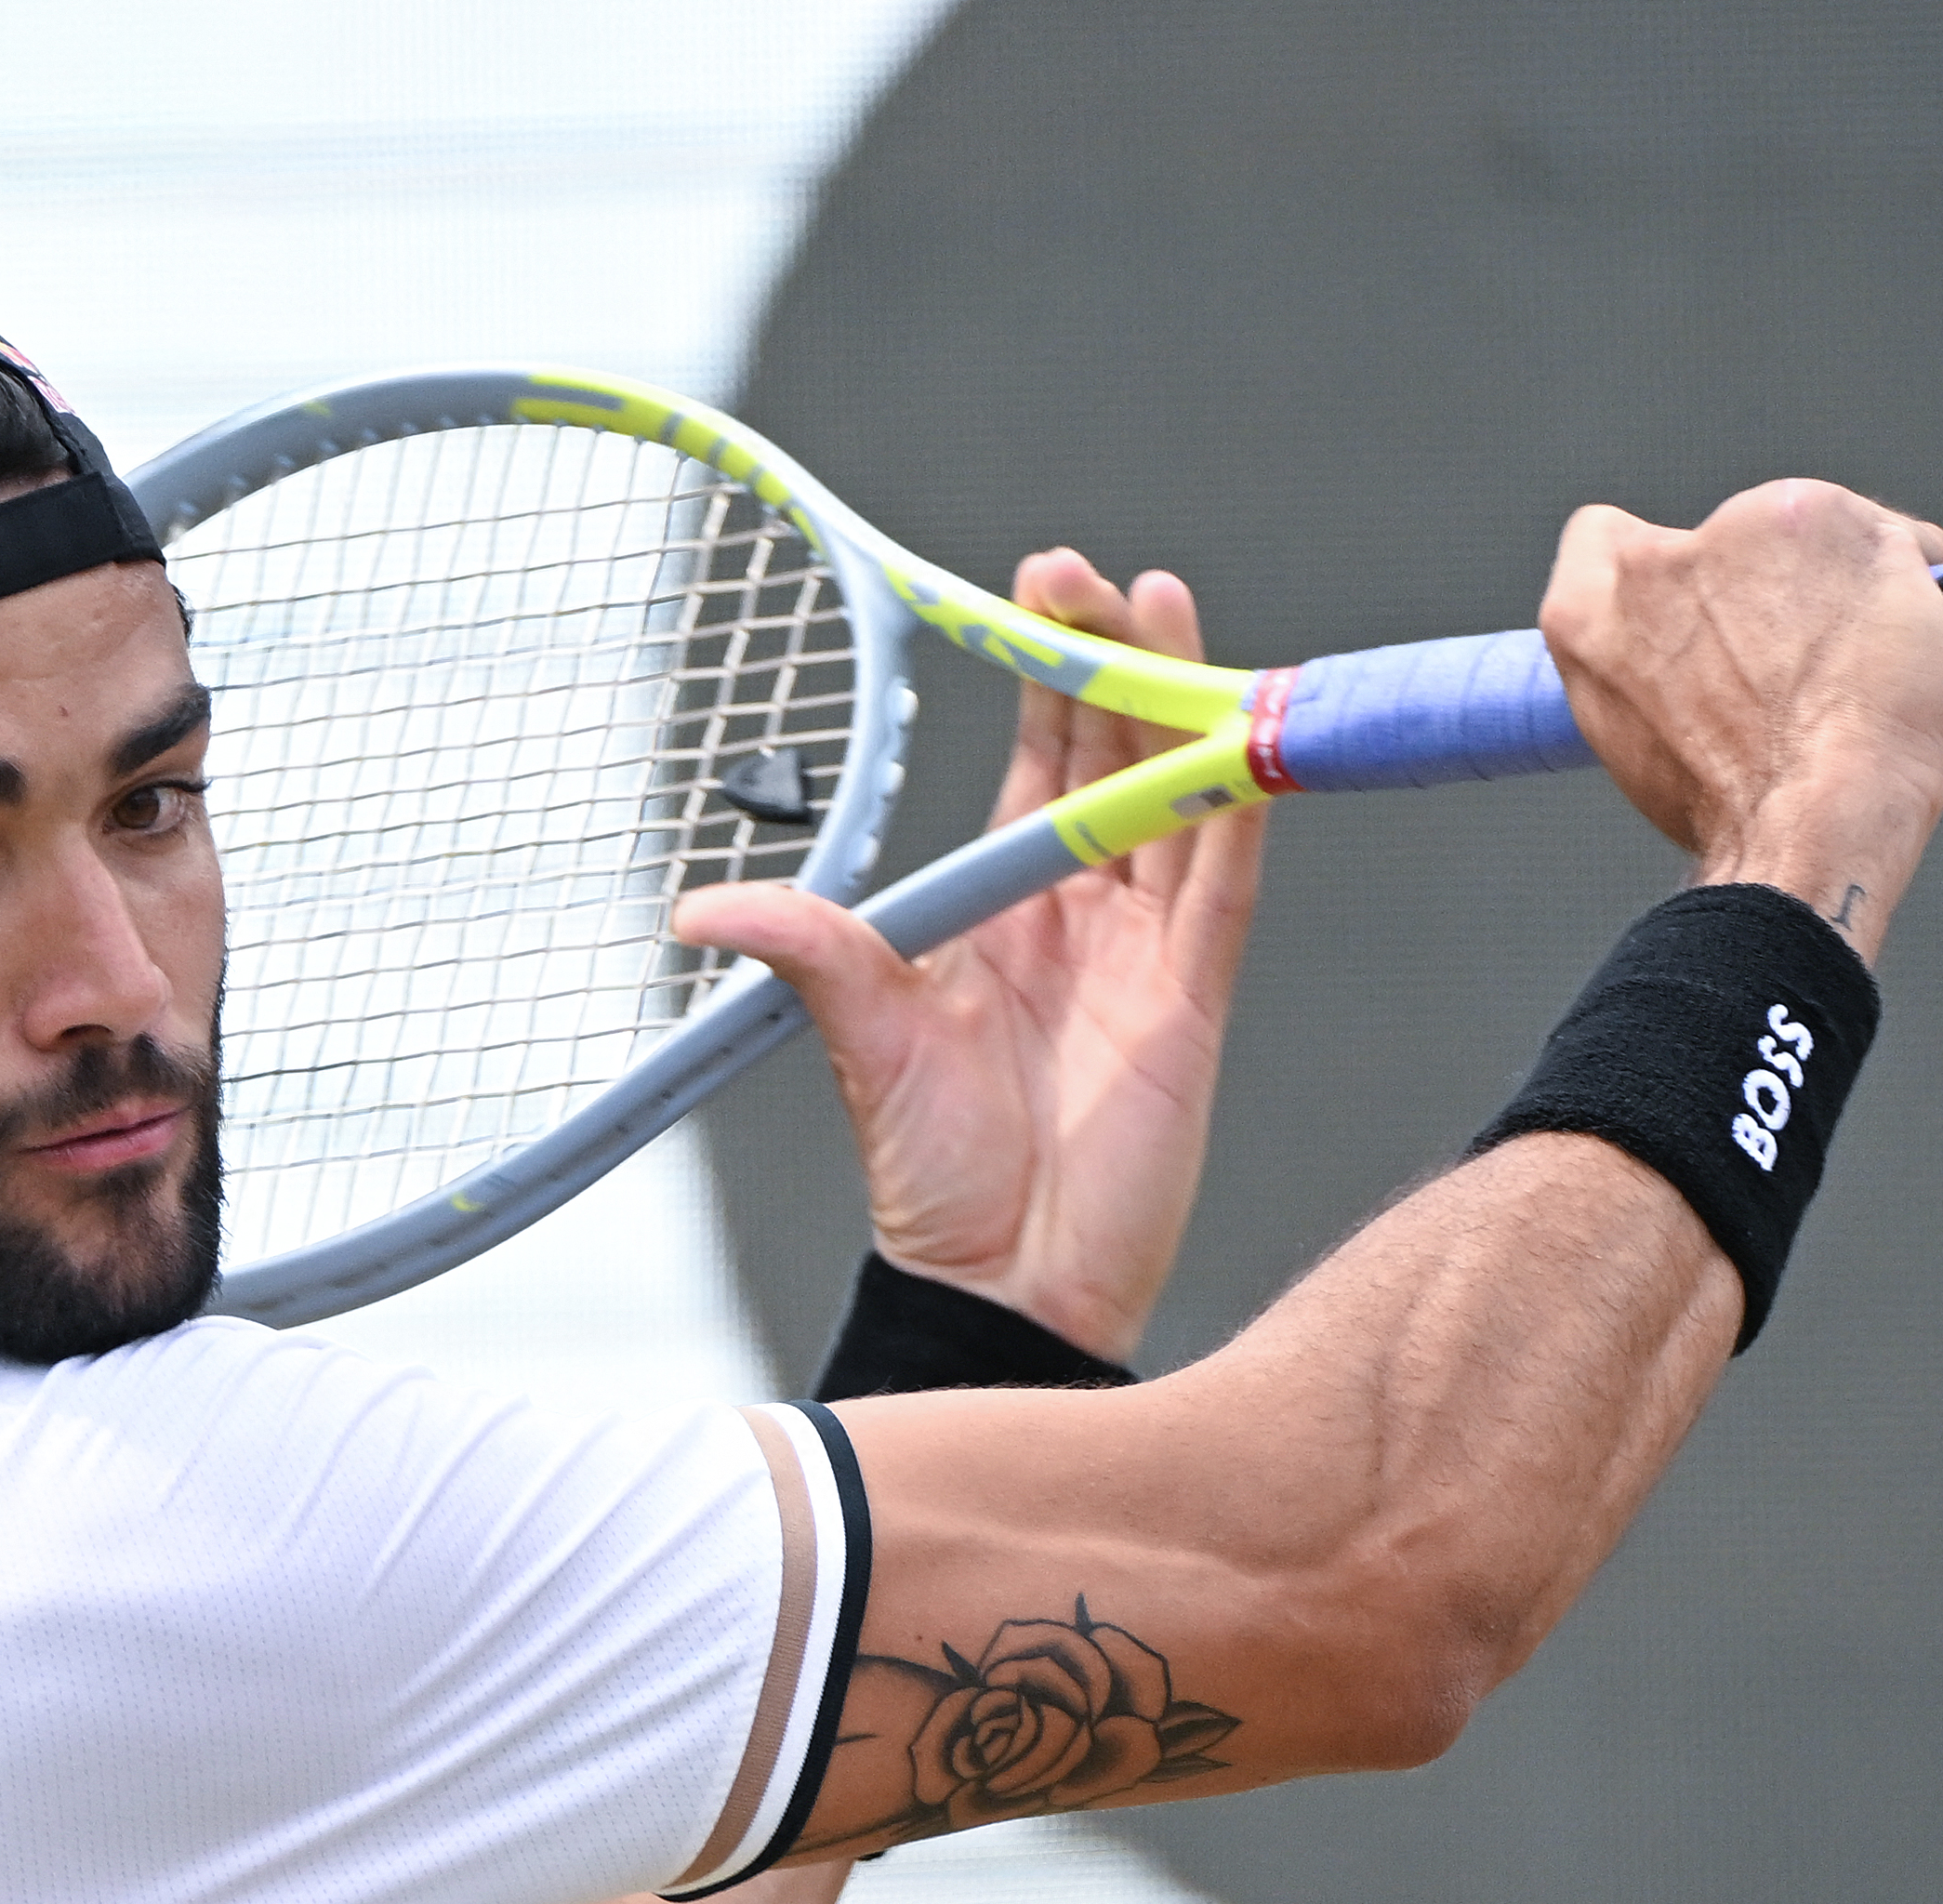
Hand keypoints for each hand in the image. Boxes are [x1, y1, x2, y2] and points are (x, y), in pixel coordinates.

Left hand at [671, 551, 1265, 1364]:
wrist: (1000, 1284)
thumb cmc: (933, 1176)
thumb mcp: (860, 1040)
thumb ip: (804, 950)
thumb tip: (700, 905)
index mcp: (1000, 908)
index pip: (1038, 759)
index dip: (1043, 674)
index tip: (1034, 589)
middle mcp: (1081, 914)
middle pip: (1114, 756)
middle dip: (1111, 660)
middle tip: (1094, 580)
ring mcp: (1146, 953)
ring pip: (1177, 798)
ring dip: (1180, 708)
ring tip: (1165, 611)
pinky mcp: (1195, 1001)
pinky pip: (1226, 886)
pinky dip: (1237, 809)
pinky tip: (1242, 737)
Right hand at [1540, 479, 1942, 961]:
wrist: (1805, 824)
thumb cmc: (1736, 811)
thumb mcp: (1646, 742)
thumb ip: (1657, 672)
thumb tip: (1712, 664)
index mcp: (1587, 612)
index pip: (1606, 543)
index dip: (1671, 579)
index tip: (1710, 617)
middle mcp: (1653, 557)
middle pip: (1731, 538)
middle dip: (1772, 585)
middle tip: (1800, 664)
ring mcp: (1741, 531)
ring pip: (1823, 537)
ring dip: (1848, 588)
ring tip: (1864, 675)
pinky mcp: (1831, 520)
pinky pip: (1904, 542)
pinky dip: (1922, 590)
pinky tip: (1919, 651)